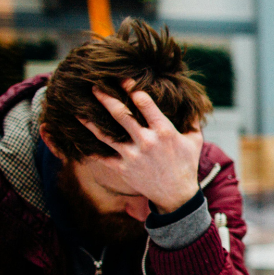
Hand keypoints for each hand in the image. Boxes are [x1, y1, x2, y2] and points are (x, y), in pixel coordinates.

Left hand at [82, 79, 202, 213]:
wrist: (177, 196)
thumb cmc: (187, 165)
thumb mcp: (195, 141)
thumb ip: (192, 120)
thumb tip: (194, 101)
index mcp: (164, 131)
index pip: (145, 103)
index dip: (131, 88)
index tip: (122, 79)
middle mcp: (147, 141)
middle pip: (121, 114)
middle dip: (106, 98)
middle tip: (94, 85)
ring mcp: (133, 156)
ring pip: (105, 134)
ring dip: (90, 121)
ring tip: (78, 110)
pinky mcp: (123, 169)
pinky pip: (102, 156)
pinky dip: (90, 148)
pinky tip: (77, 139)